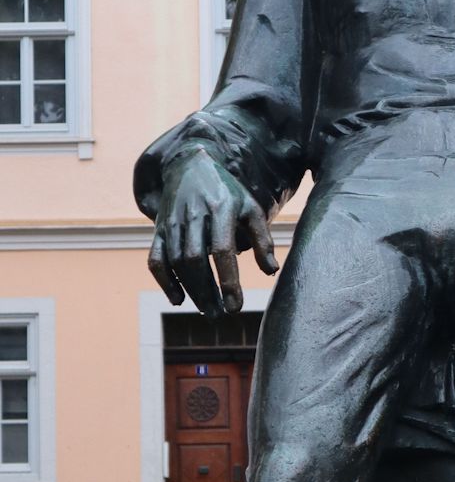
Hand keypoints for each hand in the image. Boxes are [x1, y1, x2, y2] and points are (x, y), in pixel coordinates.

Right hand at [147, 148, 277, 317]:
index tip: (235, 306)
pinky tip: (178, 299)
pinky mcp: (159, 229)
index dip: (228, 281)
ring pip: (177, 262)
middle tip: (219, 315)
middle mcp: (193, 215)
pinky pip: (156, 259)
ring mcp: (172, 222)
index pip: (222, 250)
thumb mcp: (251, 209)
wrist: (189, 166)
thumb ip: (263, 240)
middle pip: (195, 260)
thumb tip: (271, 272)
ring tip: (208, 311)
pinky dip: (164, 282)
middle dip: (206, 292)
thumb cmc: (227, 194)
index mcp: (220, 209)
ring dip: (191, 291)